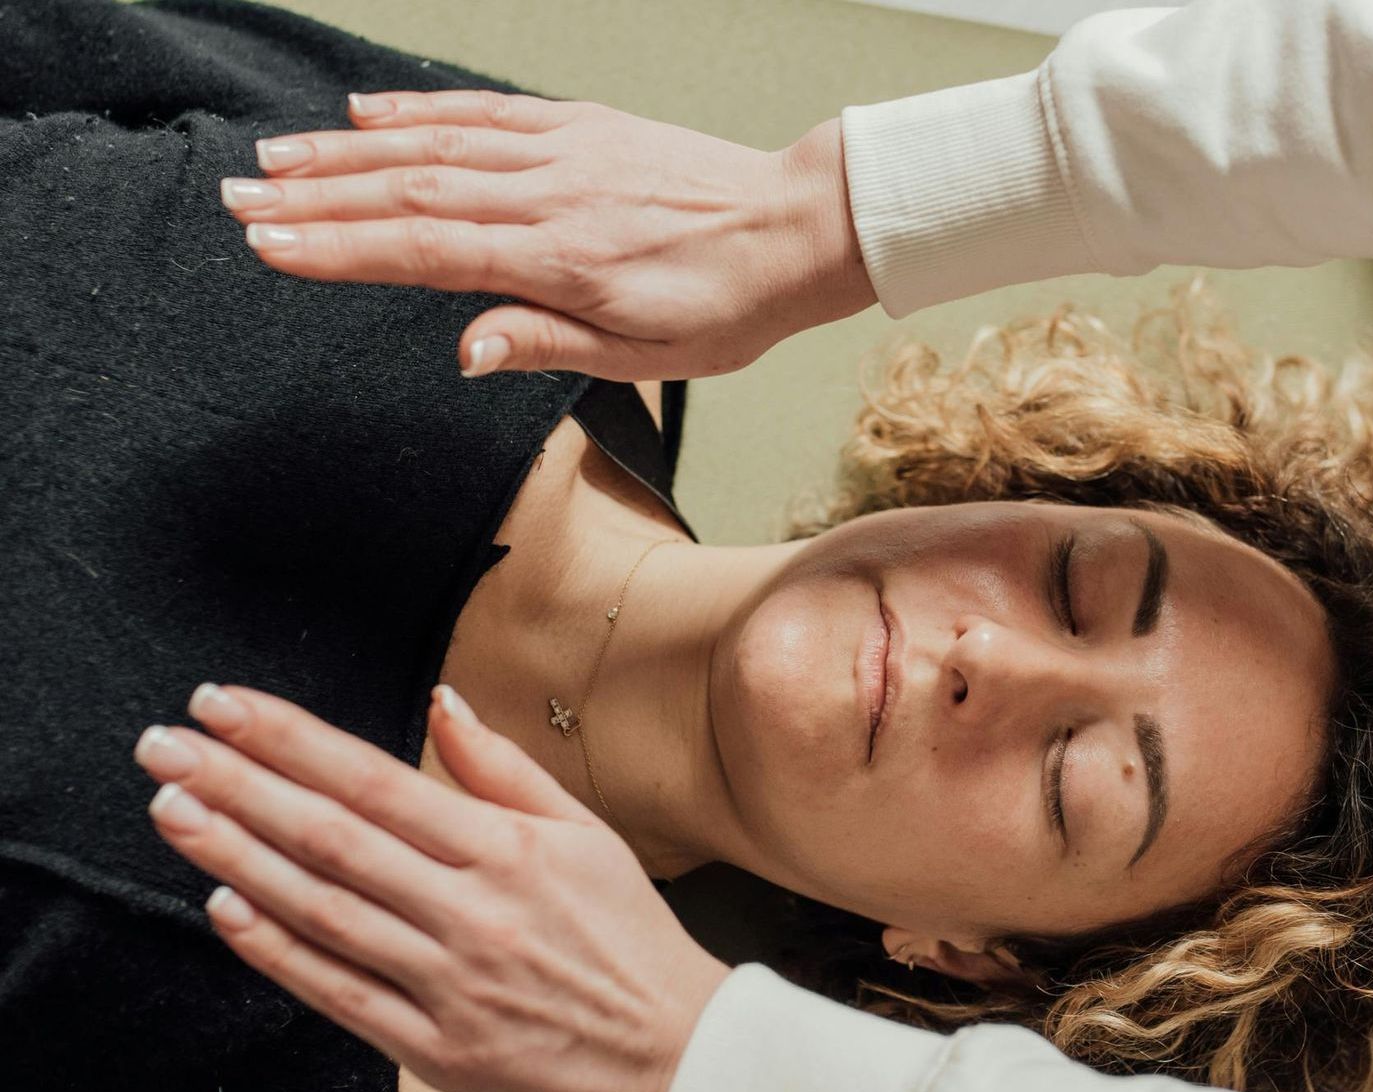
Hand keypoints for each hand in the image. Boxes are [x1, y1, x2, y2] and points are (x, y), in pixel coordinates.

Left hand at [133, 682, 729, 1091]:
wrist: (677, 1054)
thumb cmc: (632, 940)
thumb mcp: (589, 836)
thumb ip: (506, 770)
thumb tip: (442, 702)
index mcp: (507, 850)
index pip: (375, 778)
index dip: (289, 739)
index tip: (222, 705)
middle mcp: (470, 911)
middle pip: (330, 837)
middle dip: (236, 784)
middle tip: (161, 746)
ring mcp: (448, 983)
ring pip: (322, 909)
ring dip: (235, 856)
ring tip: (171, 811)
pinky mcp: (435, 1049)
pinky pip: (339, 992)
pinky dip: (277, 950)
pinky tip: (226, 907)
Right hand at [225, 91, 875, 380]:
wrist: (791, 231)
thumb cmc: (725, 307)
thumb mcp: (645, 357)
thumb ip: (546, 343)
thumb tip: (464, 351)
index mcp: (561, 262)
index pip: (428, 253)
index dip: (343, 250)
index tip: (271, 247)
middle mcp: (548, 197)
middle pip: (411, 195)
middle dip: (316, 199)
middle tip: (237, 200)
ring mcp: (559, 152)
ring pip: (433, 147)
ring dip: (346, 154)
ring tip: (274, 159)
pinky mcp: (576, 128)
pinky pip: (482, 114)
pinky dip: (419, 111)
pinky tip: (366, 115)